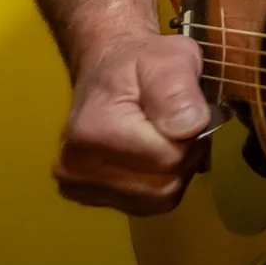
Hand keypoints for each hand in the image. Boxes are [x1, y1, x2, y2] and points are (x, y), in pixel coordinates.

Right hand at [55, 30, 211, 213]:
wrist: (109, 67)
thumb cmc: (142, 61)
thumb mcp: (171, 58)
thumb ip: (178, 90)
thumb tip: (189, 127)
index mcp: (93, 131)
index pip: (170, 158)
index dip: (190, 135)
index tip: (186, 110)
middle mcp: (75, 166)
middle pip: (164, 186)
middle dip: (184, 155)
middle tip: (179, 124)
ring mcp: (78, 185)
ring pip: (159, 200)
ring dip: (175, 171)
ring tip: (166, 137)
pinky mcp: (88, 196)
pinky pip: (147, 205)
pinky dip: (159, 183)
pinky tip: (152, 155)